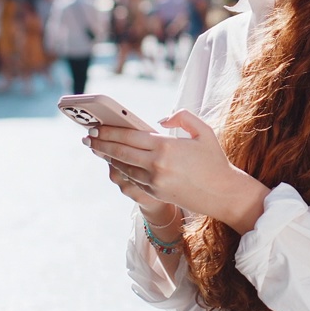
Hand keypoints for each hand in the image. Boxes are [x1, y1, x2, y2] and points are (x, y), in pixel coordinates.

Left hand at [84, 110, 269, 233]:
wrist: (223, 193)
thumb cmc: (214, 160)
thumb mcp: (204, 131)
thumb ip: (182, 117)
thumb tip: (160, 120)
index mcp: (166, 146)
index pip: (129, 136)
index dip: (109, 131)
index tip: (95, 127)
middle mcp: (156, 165)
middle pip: (119, 152)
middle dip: (100, 144)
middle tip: (87, 137)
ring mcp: (154, 181)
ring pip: (122, 167)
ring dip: (107, 157)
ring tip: (96, 149)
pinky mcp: (155, 193)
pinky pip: (132, 178)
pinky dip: (120, 169)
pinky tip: (114, 162)